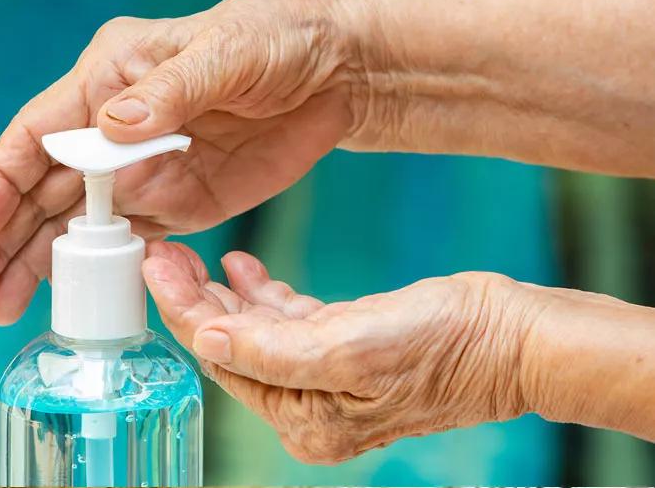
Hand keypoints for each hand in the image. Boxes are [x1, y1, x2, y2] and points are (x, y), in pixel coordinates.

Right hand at [0, 0, 380, 323]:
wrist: (333, 72)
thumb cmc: (274, 38)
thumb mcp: (223, 51)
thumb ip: (168, 92)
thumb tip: (110, 128)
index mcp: (112, 79)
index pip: (39, 134)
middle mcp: (117, 130)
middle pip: (45, 188)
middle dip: (4, 237)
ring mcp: (148, 171)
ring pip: (80, 224)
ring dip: (40, 262)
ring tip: (1, 304)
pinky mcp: (183, 203)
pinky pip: (133, 242)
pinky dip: (102, 270)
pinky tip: (75, 296)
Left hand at [143, 241, 537, 463]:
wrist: (510, 336)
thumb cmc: (442, 345)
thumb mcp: (350, 348)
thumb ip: (271, 351)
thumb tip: (204, 342)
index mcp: (303, 417)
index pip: (222, 359)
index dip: (183, 310)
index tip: (155, 265)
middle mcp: (308, 404)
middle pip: (231, 346)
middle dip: (195, 298)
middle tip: (164, 250)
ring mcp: (325, 375)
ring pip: (254, 331)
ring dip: (224, 294)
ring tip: (193, 255)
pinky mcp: (344, 346)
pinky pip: (288, 321)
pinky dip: (263, 295)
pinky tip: (243, 268)